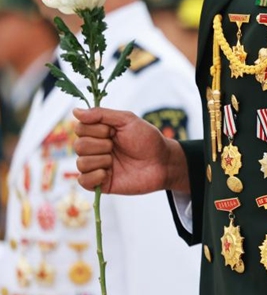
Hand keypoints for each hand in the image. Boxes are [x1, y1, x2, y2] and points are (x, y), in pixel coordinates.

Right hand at [73, 108, 188, 194]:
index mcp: (99, 133)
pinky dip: (94, 177)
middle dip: (100, 145)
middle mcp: (96, 149)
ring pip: (80, 163)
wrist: (164, 162)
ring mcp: (98, 167)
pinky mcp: (102, 183)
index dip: (96, 129)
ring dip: (101, 160)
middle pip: (78, 146)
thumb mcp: (127, 120)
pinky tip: (107, 173)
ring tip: (115, 161)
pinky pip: (83, 181)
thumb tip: (75, 111)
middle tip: (116, 146)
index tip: (113, 131)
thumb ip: (101, 114)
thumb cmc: (148, 140)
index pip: (80, 128)